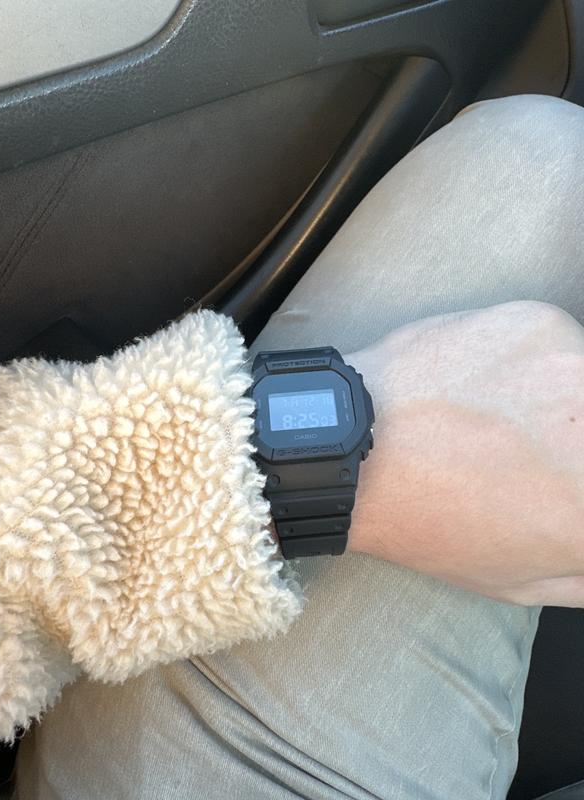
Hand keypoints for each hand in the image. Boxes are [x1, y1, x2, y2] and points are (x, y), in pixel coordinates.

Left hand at [347, 301, 583, 606]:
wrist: (357, 449)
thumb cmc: (430, 521)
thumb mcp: (522, 578)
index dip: (575, 483)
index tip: (563, 477)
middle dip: (573, 446)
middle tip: (536, 449)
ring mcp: (578, 368)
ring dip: (566, 400)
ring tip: (509, 419)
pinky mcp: (542, 323)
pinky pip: (564, 342)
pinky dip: (538, 363)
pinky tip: (489, 386)